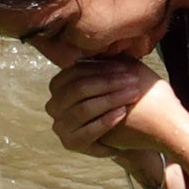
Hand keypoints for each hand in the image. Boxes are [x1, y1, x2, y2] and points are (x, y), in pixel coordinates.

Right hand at [48, 57, 180, 156]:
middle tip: (133, 80)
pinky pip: (88, 131)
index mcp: (58, 86)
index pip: (76, 73)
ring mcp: (60, 126)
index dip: (101, 69)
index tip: (126, 67)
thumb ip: (105, 67)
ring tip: (132, 94)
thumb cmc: (117, 103)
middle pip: (80, 89)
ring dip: (110, 100)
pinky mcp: (71, 143)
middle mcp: (54, 106)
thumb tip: (113, 44)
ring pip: (84, 109)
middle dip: (108, 83)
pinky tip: (122, 113)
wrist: (126, 135)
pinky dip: (106, 121)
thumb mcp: (110, 83)